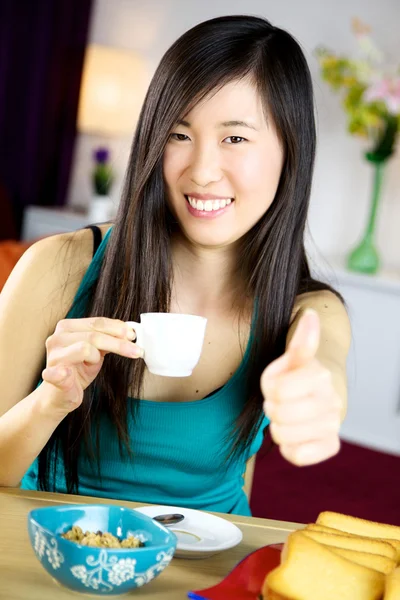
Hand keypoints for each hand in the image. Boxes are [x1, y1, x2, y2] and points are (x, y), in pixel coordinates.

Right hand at [41, 317, 142, 415]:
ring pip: (85, 347)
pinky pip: (58, 373)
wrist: (59, 396)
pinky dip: (62, 373)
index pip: (97, 322)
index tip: (133, 335)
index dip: (117, 327)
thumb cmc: (78, 371)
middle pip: (95, 334)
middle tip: (137, 350)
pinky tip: (65, 373)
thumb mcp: (96, 351)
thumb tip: (129, 332)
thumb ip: (107, 340)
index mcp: (67, 327)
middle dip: (118, 342)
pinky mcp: (51, 375)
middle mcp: (57, 337)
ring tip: (95, 363)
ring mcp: (53, 356)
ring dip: (97, 356)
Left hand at [260, 309, 341, 465]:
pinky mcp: (329, 444)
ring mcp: (332, 424)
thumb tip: (310, 315)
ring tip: (286, 415)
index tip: (277, 382)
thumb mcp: (293, 355)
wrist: (320, 391)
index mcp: (320, 375)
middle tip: (279, 400)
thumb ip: (300, 339)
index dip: (269, 386)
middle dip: (272, 406)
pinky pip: (297, 456)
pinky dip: (288, 447)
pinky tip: (294, 434)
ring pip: (283, 435)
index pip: (275, 389)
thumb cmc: (298, 372)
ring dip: (277, 426)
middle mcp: (331, 401)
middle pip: (277, 413)